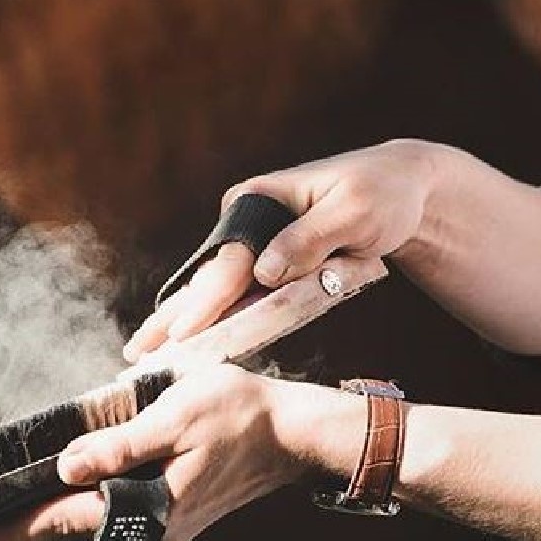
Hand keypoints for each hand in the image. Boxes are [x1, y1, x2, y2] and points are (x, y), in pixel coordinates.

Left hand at [0, 366, 330, 540]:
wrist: (295, 436)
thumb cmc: (238, 412)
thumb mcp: (176, 413)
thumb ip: (120, 444)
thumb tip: (66, 467)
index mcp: (145, 507)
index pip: (56, 526)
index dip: (2, 537)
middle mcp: (149, 535)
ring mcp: (161, 537)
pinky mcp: (170, 528)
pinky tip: (53, 536)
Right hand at [123, 139, 438, 360]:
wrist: (403, 187)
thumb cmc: (383, 195)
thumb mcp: (354, 214)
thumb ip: (307, 242)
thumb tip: (264, 272)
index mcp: (257, 200)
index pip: (228, 261)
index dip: (206, 301)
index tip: (181, 334)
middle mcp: (245, 219)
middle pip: (205, 277)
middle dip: (172, 317)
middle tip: (137, 352)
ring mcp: (253, 242)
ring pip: (211, 289)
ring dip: (179, 322)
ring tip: (143, 353)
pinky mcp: (266, 261)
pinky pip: (234, 294)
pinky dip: (210, 320)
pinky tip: (181, 342)